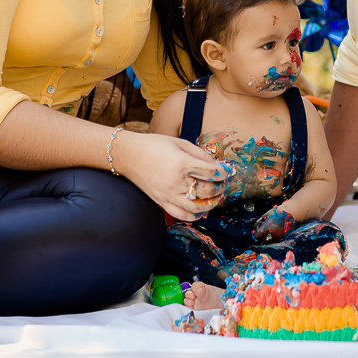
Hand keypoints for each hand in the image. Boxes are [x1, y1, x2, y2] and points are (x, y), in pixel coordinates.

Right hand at [112, 131, 227, 220]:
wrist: (128, 155)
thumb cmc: (154, 145)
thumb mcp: (180, 142)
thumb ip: (200, 153)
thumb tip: (216, 164)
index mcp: (182, 163)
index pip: (211, 172)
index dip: (224, 172)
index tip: (228, 170)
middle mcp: (176, 181)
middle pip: (207, 190)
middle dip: (220, 187)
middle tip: (223, 182)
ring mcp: (168, 194)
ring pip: (197, 207)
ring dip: (211, 203)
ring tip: (215, 196)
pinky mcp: (161, 202)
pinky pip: (181, 215)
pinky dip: (194, 215)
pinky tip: (200, 209)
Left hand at [252, 207, 295, 241]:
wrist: (290, 213)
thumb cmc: (276, 213)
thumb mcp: (265, 216)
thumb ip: (259, 223)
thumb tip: (254, 231)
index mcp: (267, 227)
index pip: (257, 236)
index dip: (256, 235)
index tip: (257, 234)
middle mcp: (272, 234)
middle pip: (262, 241)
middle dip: (261, 238)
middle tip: (263, 234)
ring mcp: (278, 237)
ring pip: (269, 243)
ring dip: (267, 240)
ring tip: (269, 233)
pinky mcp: (283, 239)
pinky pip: (275, 242)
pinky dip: (274, 239)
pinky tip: (275, 234)